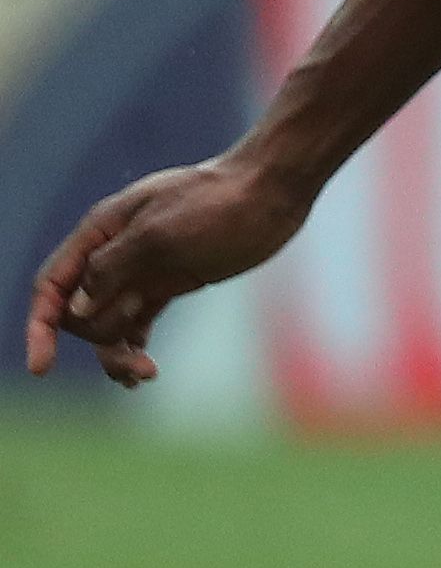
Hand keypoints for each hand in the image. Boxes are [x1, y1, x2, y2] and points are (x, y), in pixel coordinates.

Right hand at [27, 153, 310, 386]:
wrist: (272, 191)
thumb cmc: (218, 203)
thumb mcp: (161, 233)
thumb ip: (113, 267)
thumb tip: (75, 309)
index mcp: (102, 232)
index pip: (53, 285)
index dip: (40, 327)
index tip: (41, 368)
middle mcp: (114, 253)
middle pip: (79, 312)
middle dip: (97, 337)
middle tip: (137, 342)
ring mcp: (142, 270)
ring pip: (108, 324)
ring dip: (116, 354)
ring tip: (144, 375)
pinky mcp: (170, 283)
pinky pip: (136, 324)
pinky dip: (134, 348)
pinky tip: (144, 373)